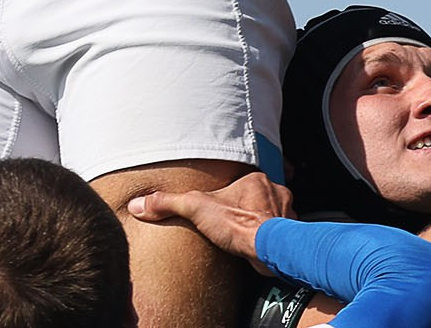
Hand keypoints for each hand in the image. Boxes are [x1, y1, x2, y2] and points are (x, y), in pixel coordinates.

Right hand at [126, 172, 289, 273]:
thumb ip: (168, 203)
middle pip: (258, 195)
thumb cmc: (240, 225)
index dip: (230, 192)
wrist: (270, 250)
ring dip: (262, 221)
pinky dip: (272, 237)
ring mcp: (286, 212)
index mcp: (255, 179)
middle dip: (248, 206)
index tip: (223, 204)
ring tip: (247, 233)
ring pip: (272, 212)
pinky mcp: (291, 233)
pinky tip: (261, 245)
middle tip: (235, 219)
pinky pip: (282, 231)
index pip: (241, 180)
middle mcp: (275, 191)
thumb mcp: (196, 208)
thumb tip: (139, 204)